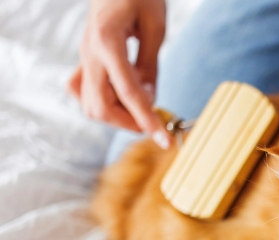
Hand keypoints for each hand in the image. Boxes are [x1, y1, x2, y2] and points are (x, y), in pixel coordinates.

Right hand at [67, 0, 170, 147]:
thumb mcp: (154, 27)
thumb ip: (150, 65)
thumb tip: (148, 98)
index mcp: (108, 42)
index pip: (128, 93)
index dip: (147, 120)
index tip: (163, 139)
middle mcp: (89, 53)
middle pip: (100, 107)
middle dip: (129, 122)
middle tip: (154, 122)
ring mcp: (83, 57)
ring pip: (89, 104)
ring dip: (117, 115)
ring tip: (141, 106)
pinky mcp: (85, 59)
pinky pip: (83, 92)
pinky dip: (103, 102)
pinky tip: (122, 96)